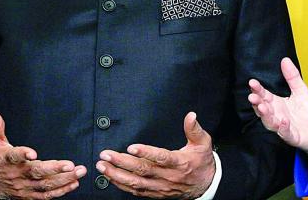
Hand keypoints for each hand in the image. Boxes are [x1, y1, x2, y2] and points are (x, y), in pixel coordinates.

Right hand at [0, 107, 86, 198]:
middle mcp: (17, 175)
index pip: (14, 157)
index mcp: (7, 160)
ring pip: (44, 185)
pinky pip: (46, 195)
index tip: (32, 153)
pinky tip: (73, 183)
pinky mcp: (29, 195)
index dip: (23, 154)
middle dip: (54, 169)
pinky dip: (60, 191)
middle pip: (36, 173)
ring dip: (63, 179)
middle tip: (70, 165)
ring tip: (78, 172)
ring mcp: (24, 186)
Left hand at [96, 112, 214, 197]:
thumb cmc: (202, 162)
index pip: (162, 158)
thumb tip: (191, 115)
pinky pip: (136, 191)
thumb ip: (194, 129)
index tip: (131, 147)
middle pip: (143, 170)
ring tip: (102, 166)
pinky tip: (111, 177)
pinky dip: (122, 185)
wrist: (204, 185)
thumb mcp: (203, 143)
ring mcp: (161, 186)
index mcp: (180, 162)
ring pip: (136, 183)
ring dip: (117, 175)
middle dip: (122, 162)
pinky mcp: (155, 193)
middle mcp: (168, 176)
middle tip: (107, 155)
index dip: (146, 153)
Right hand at [247, 57, 307, 158]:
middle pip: (263, 109)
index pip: (265, 96)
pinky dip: (283, 128)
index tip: (252, 82)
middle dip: (257, 103)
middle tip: (252, 96)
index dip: (258, 90)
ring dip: (266, 116)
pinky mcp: (293, 137)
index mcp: (278, 104)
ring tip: (263, 107)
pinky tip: (283, 121)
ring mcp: (284, 127)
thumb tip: (285, 60)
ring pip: (270, 122)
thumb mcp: (302, 91)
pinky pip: (286, 133)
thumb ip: (292, 77)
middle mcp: (277, 115)